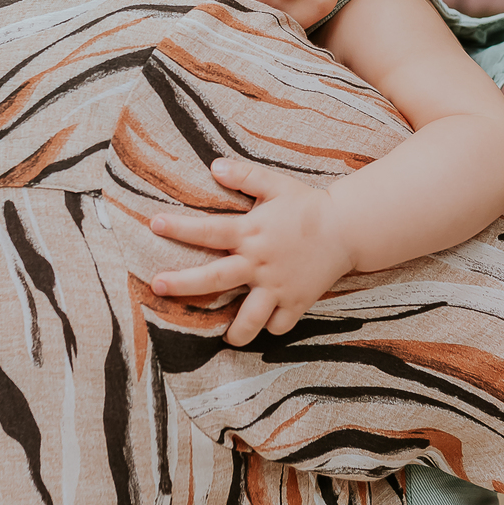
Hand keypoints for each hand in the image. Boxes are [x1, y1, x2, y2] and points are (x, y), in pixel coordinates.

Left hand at [149, 158, 356, 345]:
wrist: (349, 228)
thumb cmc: (308, 205)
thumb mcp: (277, 184)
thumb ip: (245, 175)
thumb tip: (214, 166)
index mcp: (252, 232)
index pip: (209, 230)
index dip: (180, 228)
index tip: (154, 224)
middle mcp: (260, 262)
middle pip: (215, 278)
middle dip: (183, 284)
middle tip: (157, 286)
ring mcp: (278, 285)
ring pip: (251, 317)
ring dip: (236, 331)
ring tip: (226, 338)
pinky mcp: (297, 301)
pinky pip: (280, 324)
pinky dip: (272, 327)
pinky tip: (265, 324)